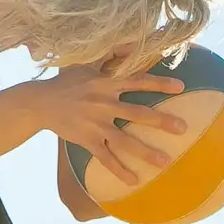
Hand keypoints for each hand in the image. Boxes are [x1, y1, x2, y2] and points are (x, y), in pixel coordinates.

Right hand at [18, 64, 187, 186]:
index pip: (137, 81)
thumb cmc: (65, 81)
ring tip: (166, 162)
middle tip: (183, 128)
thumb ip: (110, 54)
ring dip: (146, 152)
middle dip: (161, 121)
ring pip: (125, 141)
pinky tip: (135, 181)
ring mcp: (96, 125)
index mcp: (106, 84)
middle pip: (138, 113)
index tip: (180, 87)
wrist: (40, 103)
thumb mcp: (85, 63)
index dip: (159, 83)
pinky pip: (106, 158)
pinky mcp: (87, 140)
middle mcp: (104, 104)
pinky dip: (120, 170)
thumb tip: (133, 42)